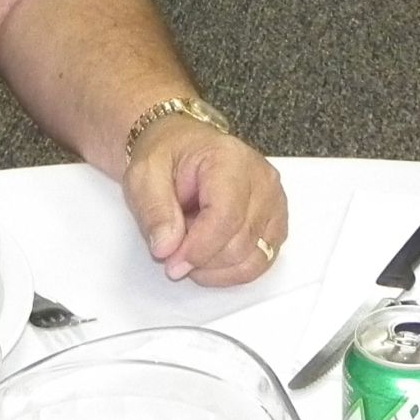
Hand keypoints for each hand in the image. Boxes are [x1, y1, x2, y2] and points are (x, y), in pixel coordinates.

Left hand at [121, 119, 287, 286]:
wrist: (184, 149)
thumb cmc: (169, 156)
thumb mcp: (144, 174)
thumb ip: (154, 210)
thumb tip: (166, 247)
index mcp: (229, 159)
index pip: (226, 216)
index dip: (199, 249)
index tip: (172, 262)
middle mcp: (260, 179)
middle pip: (241, 243)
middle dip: (203, 260)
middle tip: (174, 251)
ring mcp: (272, 201)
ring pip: (255, 258)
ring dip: (217, 269)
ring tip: (192, 249)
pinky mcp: (274, 221)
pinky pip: (262, 261)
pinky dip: (232, 270)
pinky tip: (210, 256)